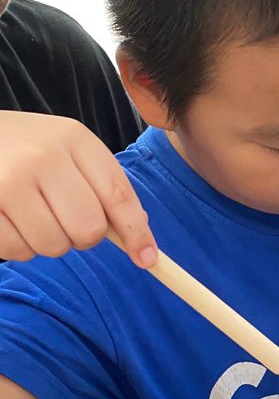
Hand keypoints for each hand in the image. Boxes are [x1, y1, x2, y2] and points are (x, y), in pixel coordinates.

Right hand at [0, 111, 156, 266]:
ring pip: (53, 246)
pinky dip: (18, 246)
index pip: (118, 195)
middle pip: (88, 230)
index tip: (146, 259)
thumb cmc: (28, 148)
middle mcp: (43, 157)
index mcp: (74, 139)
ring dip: (47, 241)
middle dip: (82, 237)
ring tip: (31, 214)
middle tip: (64, 219)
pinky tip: (9, 219)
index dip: (136, 233)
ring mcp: (9, 180)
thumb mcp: (70, 150)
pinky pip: (17, 251)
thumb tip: (140, 239)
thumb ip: (105, 188)